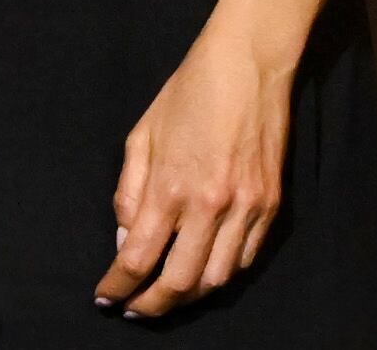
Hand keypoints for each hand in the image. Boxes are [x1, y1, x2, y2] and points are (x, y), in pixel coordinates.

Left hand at [94, 27, 292, 317]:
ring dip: (188, 295)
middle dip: (152, 305)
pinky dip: (222, 274)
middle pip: (179, 282)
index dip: (118, 285)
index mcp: (170, 186)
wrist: (248, 66)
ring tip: (166, 295)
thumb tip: (126, 239)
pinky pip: (245, 259)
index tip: (105, 297)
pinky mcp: (271, 207)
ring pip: (218, 280)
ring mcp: (246, 209)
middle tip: (134, 309)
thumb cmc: (187, 94)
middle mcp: (210, 206)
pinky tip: (202, 271)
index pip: (139, 257)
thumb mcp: (141, 134)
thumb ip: (129, 191)